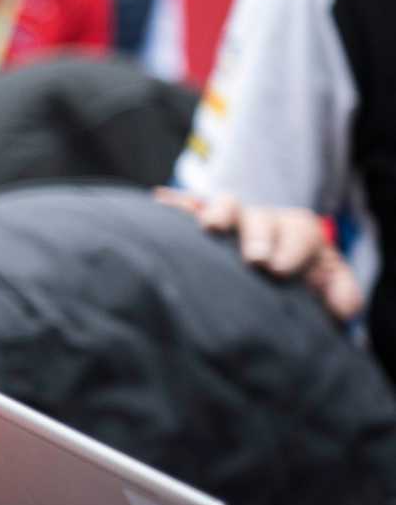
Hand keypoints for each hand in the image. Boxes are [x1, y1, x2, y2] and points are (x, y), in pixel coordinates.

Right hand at [154, 188, 363, 323]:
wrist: (278, 288)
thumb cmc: (301, 294)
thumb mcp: (331, 297)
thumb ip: (344, 296)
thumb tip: (339, 303)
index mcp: (299, 234)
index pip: (299, 231)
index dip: (291, 248)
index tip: (278, 269)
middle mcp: (265, 222)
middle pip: (260, 216)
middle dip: (257, 235)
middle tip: (254, 258)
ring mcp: (234, 223)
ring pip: (226, 205)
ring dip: (219, 214)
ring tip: (210, 228)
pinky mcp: (203, 226)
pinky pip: (190, 209)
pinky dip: (177, 205)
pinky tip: (160, 201)